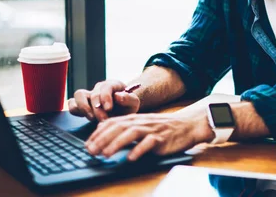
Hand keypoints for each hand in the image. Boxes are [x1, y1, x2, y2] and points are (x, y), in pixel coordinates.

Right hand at [68, 80, 140, 121]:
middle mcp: (99, 88)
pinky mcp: (81, 103)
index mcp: (113, 85)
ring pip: (79, 94)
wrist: (123, 111)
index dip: (106, 97)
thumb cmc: (127, 106)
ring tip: (92, 118)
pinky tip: (84, 117)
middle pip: (93, 94)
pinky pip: (72, 103)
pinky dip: (75, 110)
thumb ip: (129, 99)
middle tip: (103, 119)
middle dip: (98, 109)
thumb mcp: (133, 103)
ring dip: (84, 107)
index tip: (108, 109)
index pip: (106, 87)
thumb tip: (118, 96)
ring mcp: (89, 95)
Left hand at [85, 110, 213, 160]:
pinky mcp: (163, 139)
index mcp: (136, 118)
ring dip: (117, 143)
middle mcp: (142, 122)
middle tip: (91, 150)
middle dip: (103, 138)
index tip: (88, 143)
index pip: (113, 122)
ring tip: (106, 154)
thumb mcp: (143, 125)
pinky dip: (139, 149)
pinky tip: (131, 157)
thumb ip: (127, 128)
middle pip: (119, 127)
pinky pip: (150, 143)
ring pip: (132, 133)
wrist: (187, 125)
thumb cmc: (163, 128)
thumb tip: (105, 133)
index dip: (99, 132)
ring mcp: (152, 129)